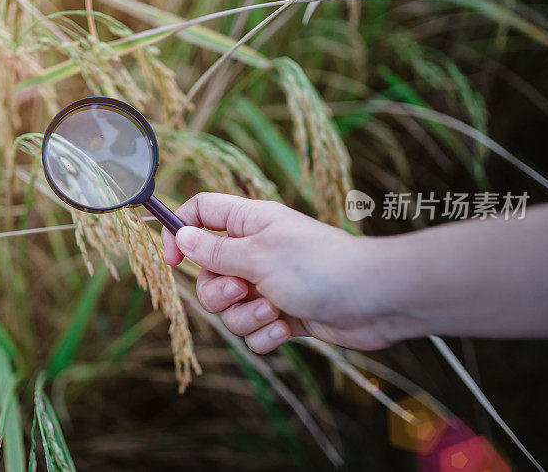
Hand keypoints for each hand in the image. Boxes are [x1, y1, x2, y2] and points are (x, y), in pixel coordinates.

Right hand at [161, 193, 411, 352]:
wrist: (376, 301)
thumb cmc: (320, 267)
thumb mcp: (258, 256)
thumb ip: (215, 251)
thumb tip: (181, 237)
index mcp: (250, 223)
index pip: (202, 212)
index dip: (181, 231)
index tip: (172, 260)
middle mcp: (257, 251)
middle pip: (208, 272)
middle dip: (218, 291)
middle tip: (242, 289)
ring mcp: (270, 284)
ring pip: (229, 307)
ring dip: (245, 316)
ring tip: (274, 311)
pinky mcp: (284, 315)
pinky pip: (253, 330)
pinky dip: (266, 334)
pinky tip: (287, 329)